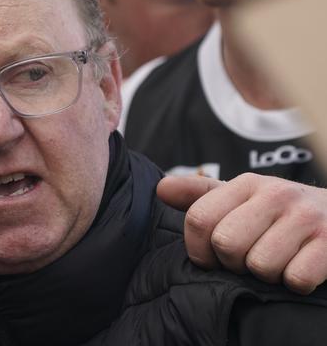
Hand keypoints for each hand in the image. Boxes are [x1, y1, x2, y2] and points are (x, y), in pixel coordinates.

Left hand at [157, 173, 326, 293]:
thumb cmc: (279, 213)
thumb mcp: (240, 198)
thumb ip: (199, 196)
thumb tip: (161, 188)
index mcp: (245, 184)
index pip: (198, 218)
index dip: (198, 248)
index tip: (210, 257)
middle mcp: (275, 195)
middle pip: (226, 244)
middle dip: (232, 263)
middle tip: (246, 260)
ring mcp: (305, 218)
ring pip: (260, 265)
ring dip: (265, 274)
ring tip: (275, 261)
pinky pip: (296, 278)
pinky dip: (294, 282)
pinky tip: (298, 267)